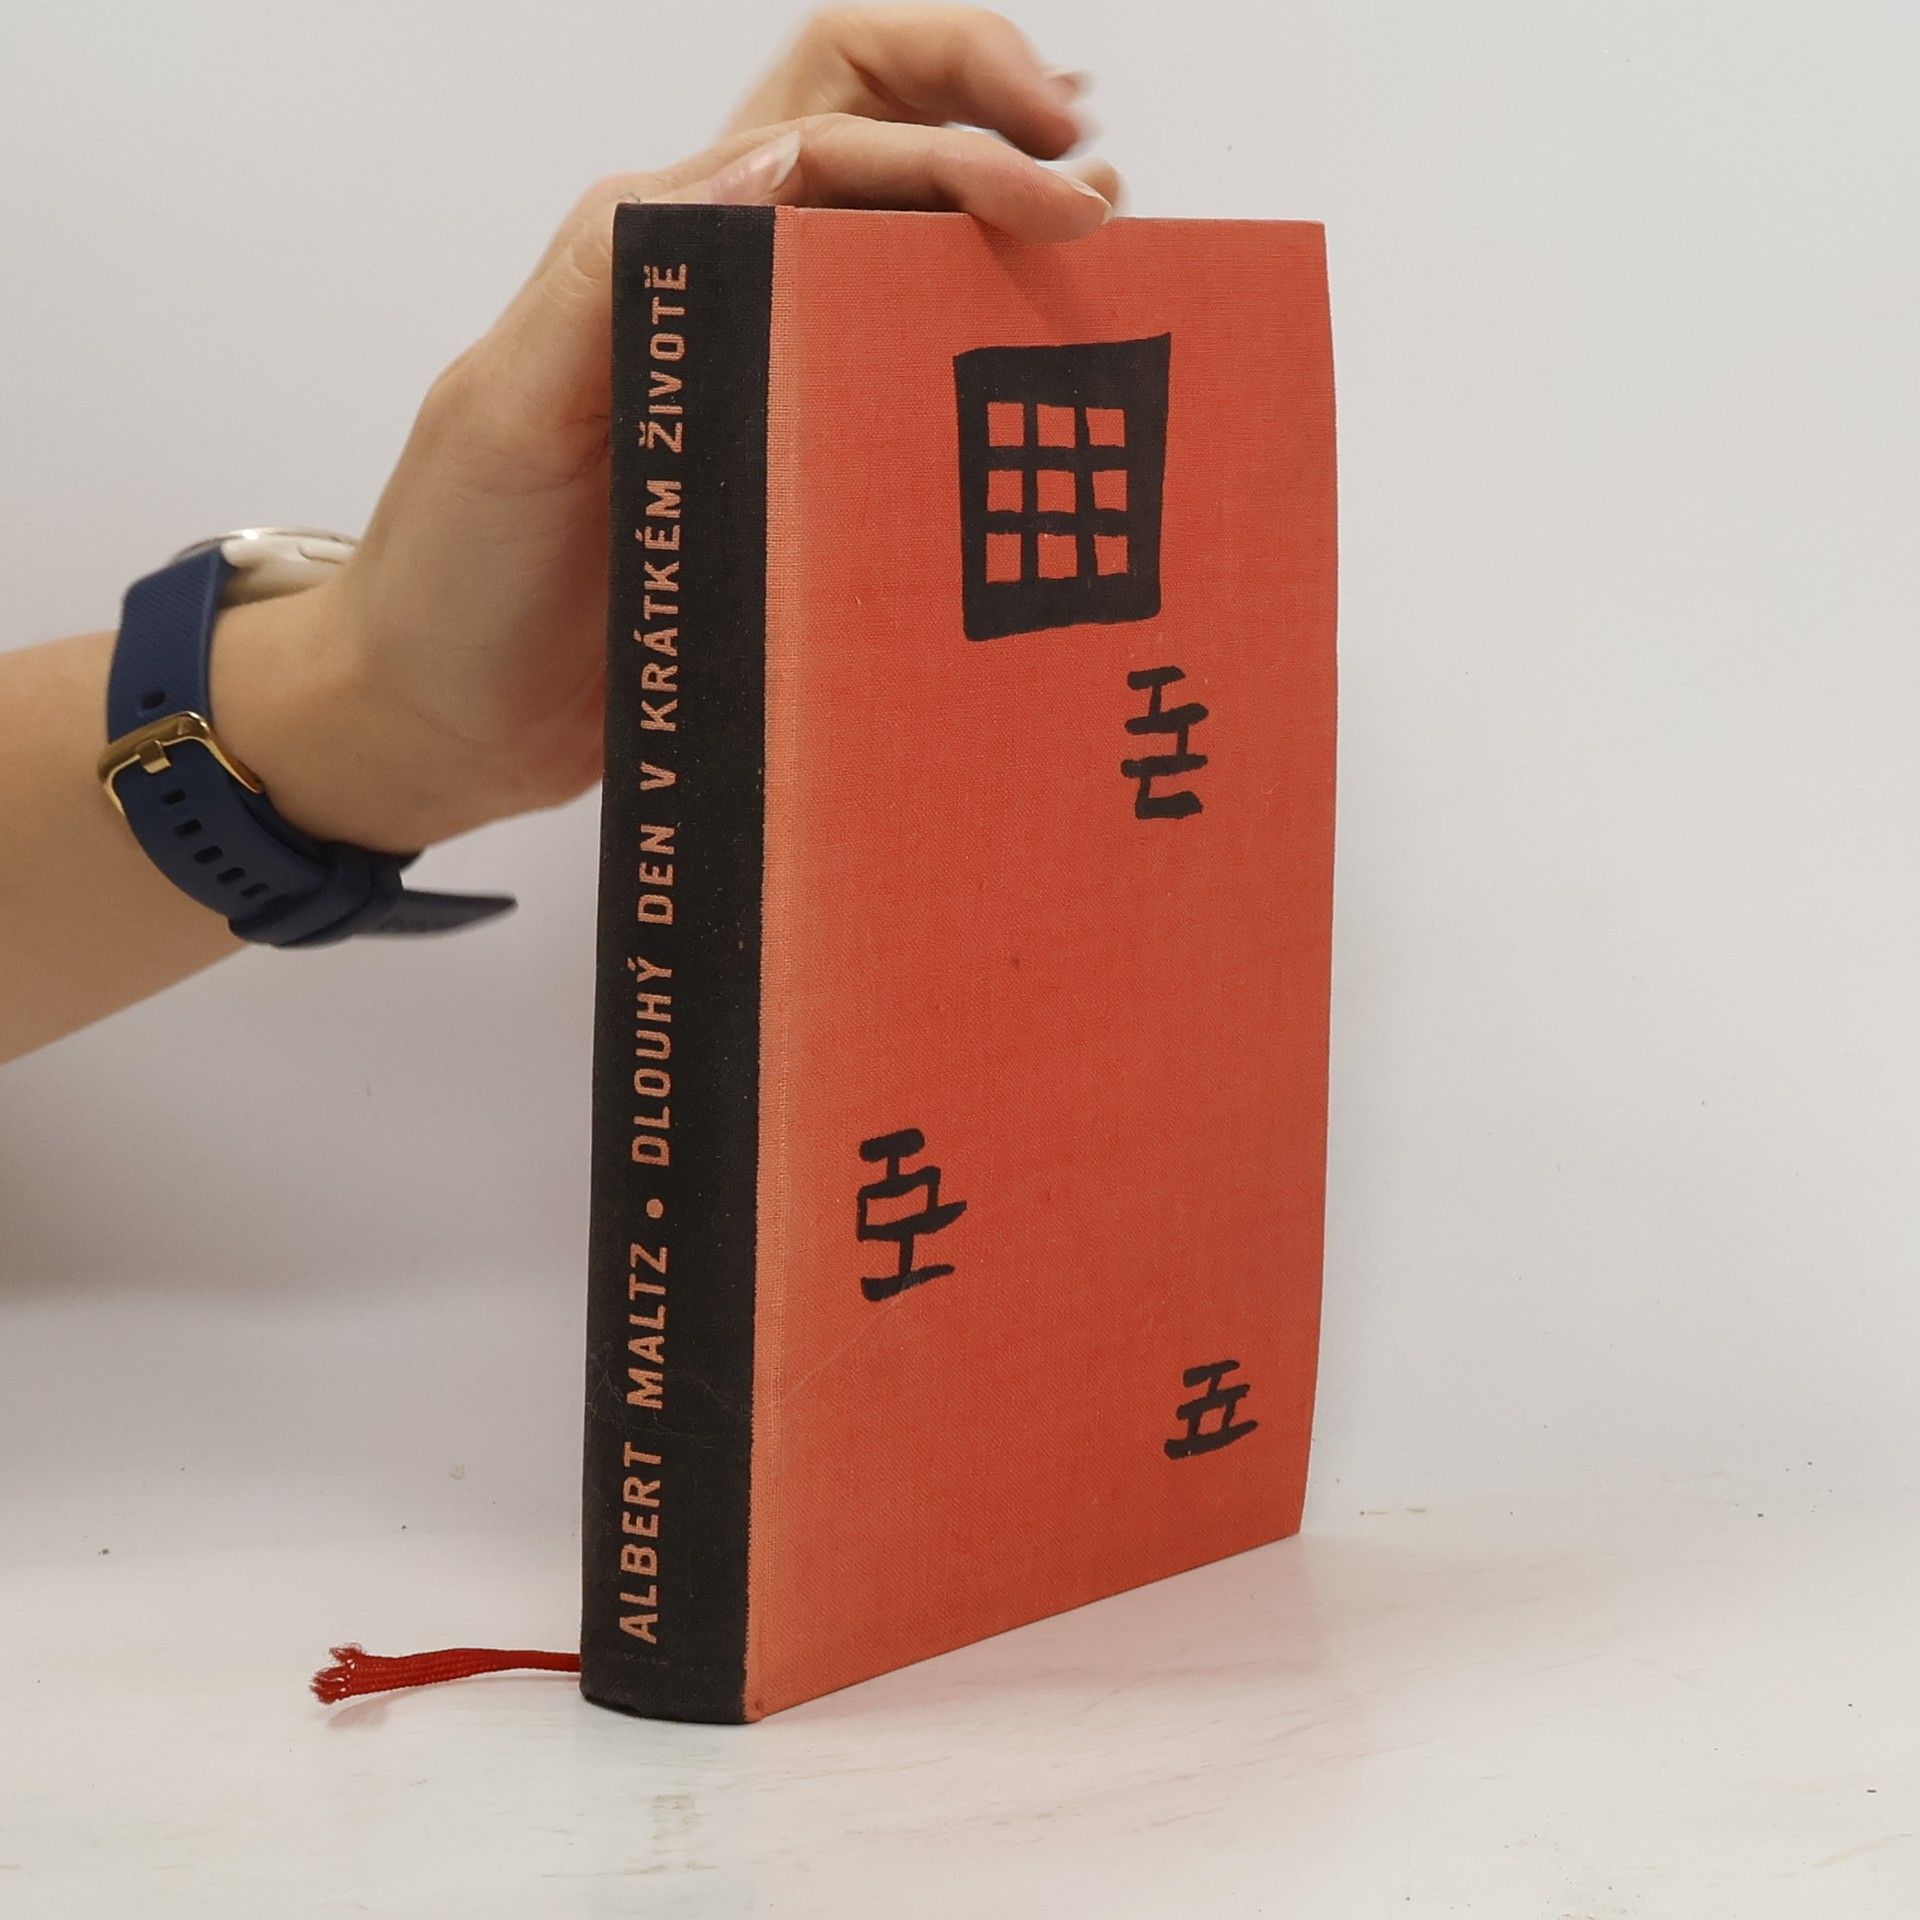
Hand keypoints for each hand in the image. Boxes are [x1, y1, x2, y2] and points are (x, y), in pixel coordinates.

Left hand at [218, 7, 1118, 854]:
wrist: (440, 721)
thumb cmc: (454, 572)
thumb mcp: (507, 411)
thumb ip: (612, 275)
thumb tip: (770, 168)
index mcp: (661, 256)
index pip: (831, 134)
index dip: (954, 127)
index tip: (1056, 188)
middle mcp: (729, 306)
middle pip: (876, 144)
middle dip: (994, 123)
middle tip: (1094, 193)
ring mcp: (770, 401)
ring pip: (903, 272)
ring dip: (1001, 244)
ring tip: (1105, 271)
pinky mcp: (792, 500)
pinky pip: (895, 411)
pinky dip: (975, 380)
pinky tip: (1040, 408)